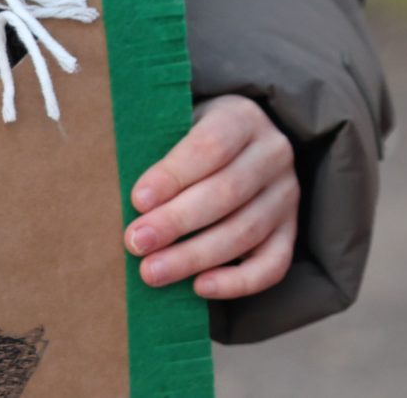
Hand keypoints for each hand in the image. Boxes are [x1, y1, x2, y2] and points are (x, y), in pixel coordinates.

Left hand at [125, 94, 299, 299]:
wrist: (238, 147)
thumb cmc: (190, 143)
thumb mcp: (177, 127)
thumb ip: (154, 151)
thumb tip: (117, 194)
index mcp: (242, 119)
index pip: (212, 145)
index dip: (174, 174)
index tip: (137, 200)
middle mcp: (273, 154)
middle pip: (228, 191)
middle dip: (177, 221)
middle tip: (135, 242)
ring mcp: (286, 195)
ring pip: (246, 230)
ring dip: (196, 256)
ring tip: (151, 272)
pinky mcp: (290, 231)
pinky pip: (273, 263)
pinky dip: (239, 282)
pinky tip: (200, 288)